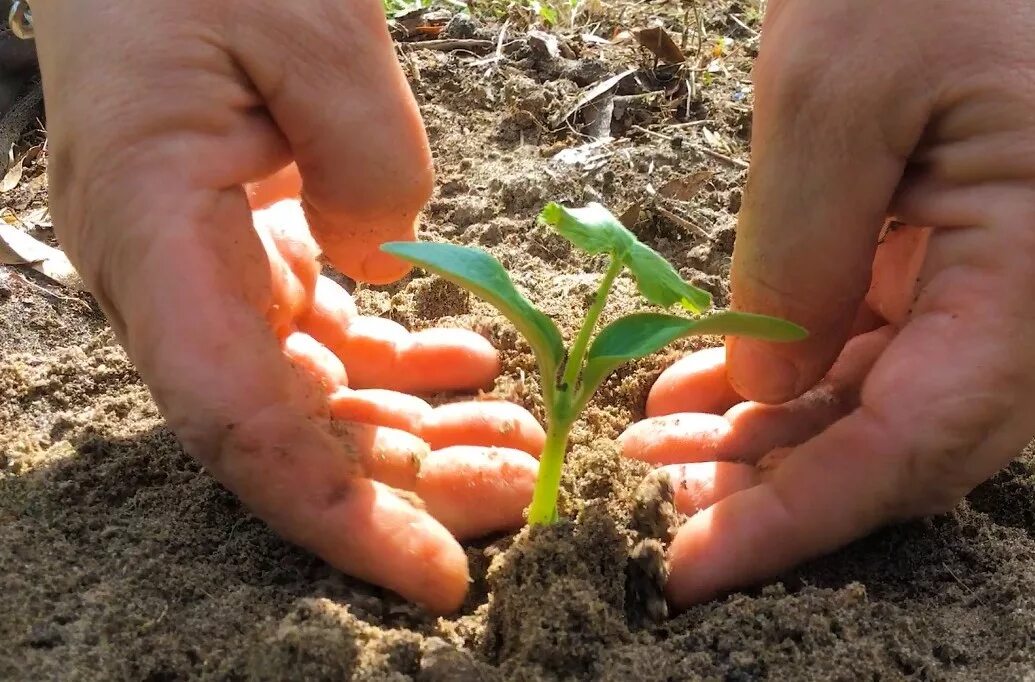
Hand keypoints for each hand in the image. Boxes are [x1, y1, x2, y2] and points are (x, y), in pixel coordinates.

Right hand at [31, 0, 543, 613]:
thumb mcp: (310, 28)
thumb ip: (368, 159)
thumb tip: (389, 266)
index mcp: (154, 234)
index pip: (242, 425)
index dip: (341, 513)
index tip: (441, 573)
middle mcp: (165, 276)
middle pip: (284, 429)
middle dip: (403, 479)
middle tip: (519, 483)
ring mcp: (202, 264)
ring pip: (307, 393)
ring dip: (409, 430)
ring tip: (514, 435)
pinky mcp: (242, 244)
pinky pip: (318, 334)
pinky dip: (395, 365)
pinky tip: (469, 365)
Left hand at [622, 0, 1034, 608]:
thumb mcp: (833, 95)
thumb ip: (800, 258)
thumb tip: (762, 392)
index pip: (914, 441)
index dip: (797, 517)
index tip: (695, 571)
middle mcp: (1029, 294)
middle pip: (900, 440)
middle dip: (770, 485)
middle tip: (658, 495)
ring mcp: (994, 275)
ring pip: (880, 400)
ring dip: (767, 436)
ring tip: (660, 446)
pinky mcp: (952, 251)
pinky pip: (873, 341)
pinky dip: (784, 374)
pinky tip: (704, 385)